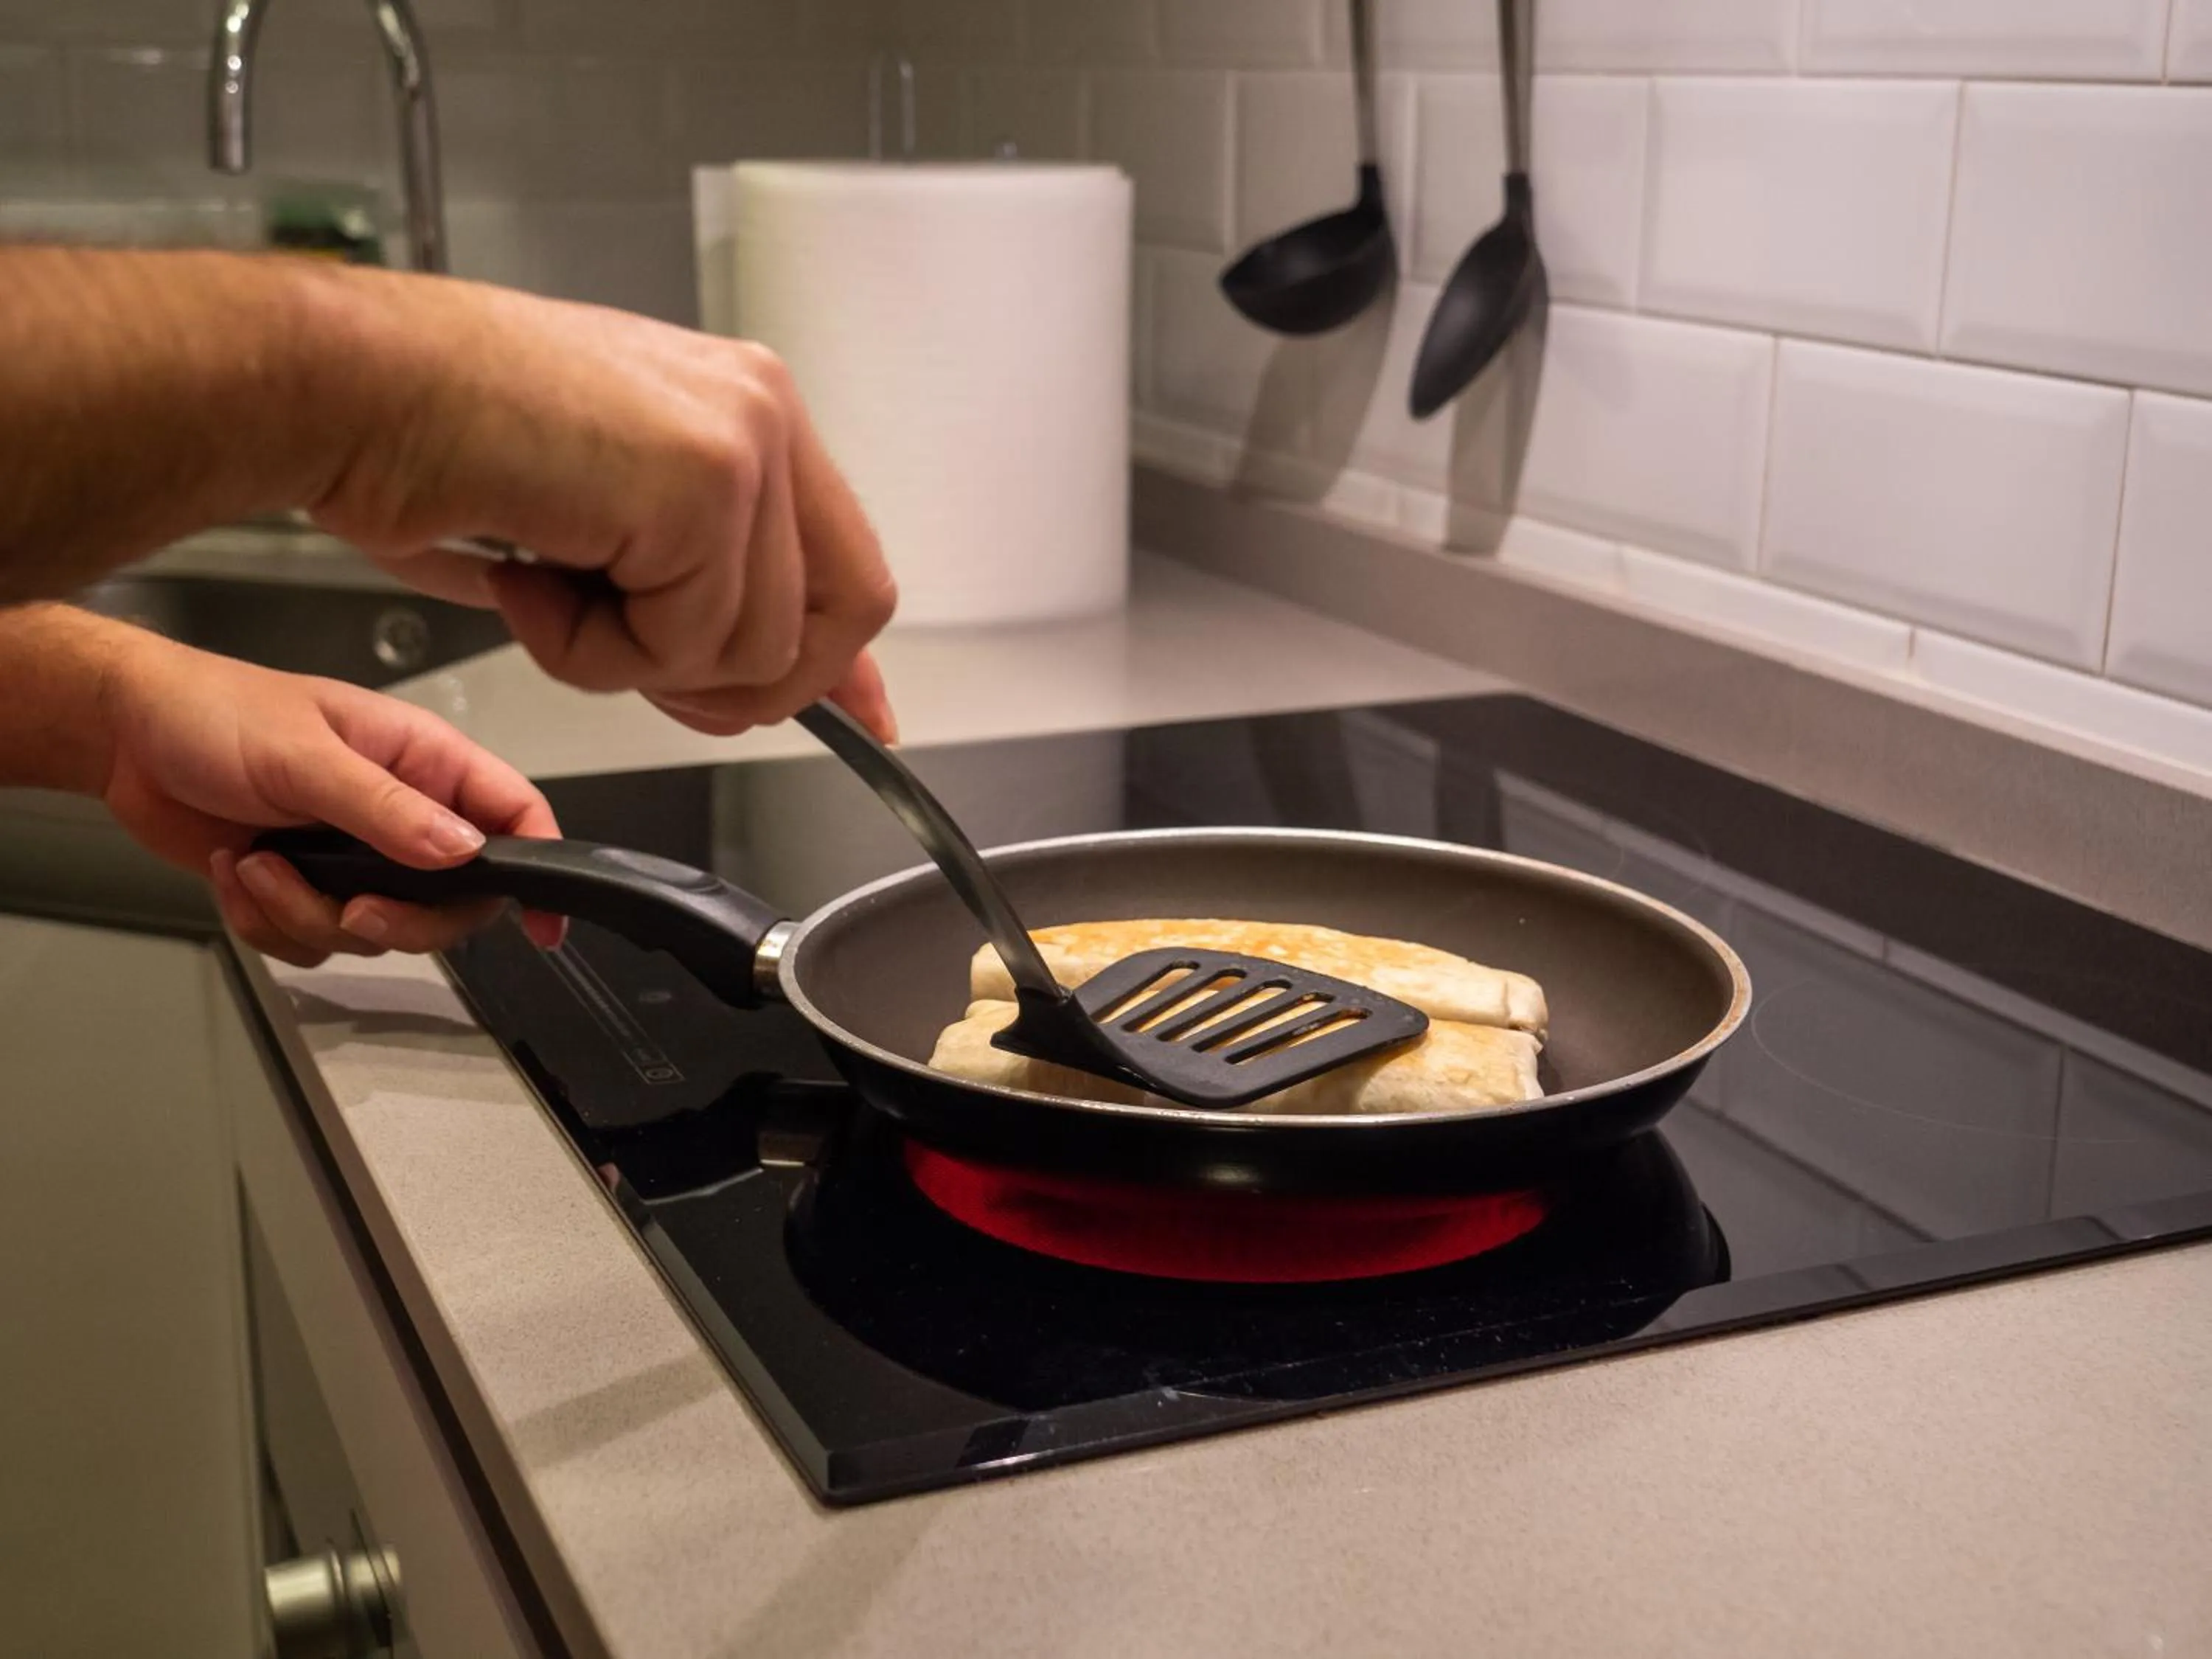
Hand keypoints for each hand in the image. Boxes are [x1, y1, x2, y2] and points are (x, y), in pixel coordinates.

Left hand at [100, 628, 561, 966]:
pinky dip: (267, 923)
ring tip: (254, 864)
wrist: (127, 735)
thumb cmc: (216, 713)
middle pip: (450, 903)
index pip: (513, 816)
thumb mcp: (305, 754)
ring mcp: (354, 857)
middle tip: (349, 906)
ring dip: (306, 914)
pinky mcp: (305, 887)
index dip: (541, 870)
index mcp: (424, 762)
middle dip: (396, 920)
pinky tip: (235, 871)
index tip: (543, 924)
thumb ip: (385, 808)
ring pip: (374, 933)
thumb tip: (463, 854)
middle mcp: (401, 815)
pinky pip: (312, 942)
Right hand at [301, 274, 898, 740]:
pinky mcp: (698, 486)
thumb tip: (763, 681)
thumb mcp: (603, 527)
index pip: (849, 567)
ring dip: (632, 662)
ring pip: (750, 650)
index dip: (841, 665)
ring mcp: (738, 444)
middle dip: (734, 683)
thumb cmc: (434, 439)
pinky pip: (681, 646)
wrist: (340, 386)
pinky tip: (526, 576)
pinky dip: (590, 652)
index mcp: (744, 411)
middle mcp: (758, 413)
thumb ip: (696, 589)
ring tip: (546, 585)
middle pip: (833, 621)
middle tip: (629, 660)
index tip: (859, 724)